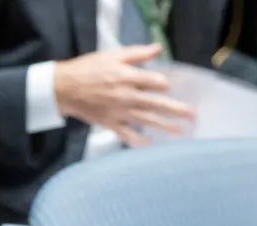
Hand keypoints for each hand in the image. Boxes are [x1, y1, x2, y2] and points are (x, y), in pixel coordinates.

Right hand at [53, 43, 194, 146]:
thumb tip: (158, 48)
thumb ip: (137, 53)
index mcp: (127, 77)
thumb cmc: (86, 69)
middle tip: (193, 115)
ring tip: (182, 132)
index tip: (167, 86)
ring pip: (147, 121)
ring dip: (165, 127)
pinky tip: (152, 145)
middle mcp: (126, 97)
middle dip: (176, 110)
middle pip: (157, 104)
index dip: (164, 85)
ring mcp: (119, 112)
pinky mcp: (110, 123)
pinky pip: (128, 135)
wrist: (63, 88)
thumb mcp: (112, 55)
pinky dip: (140, 142)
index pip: (155, 83)